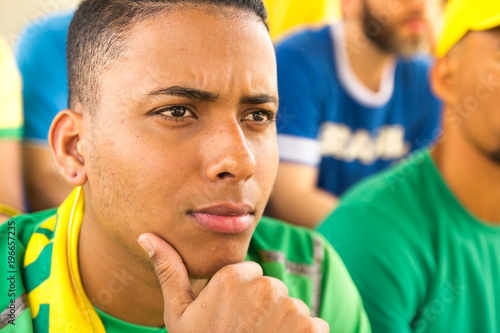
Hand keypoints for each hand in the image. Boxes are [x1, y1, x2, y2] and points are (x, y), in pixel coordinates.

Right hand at [138, 233, 328, 332]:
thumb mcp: (179, 315)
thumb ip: (169, 271)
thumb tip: (145, 236)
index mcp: (233, 277)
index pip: (250, 273)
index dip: (241, 297)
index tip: (231, 318)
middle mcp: (265, 286)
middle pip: (271, 289)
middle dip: (263, 308)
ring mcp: (292, 308)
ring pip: (292, 307)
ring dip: (283, 324)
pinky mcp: (313, 329)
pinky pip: (313, 325)